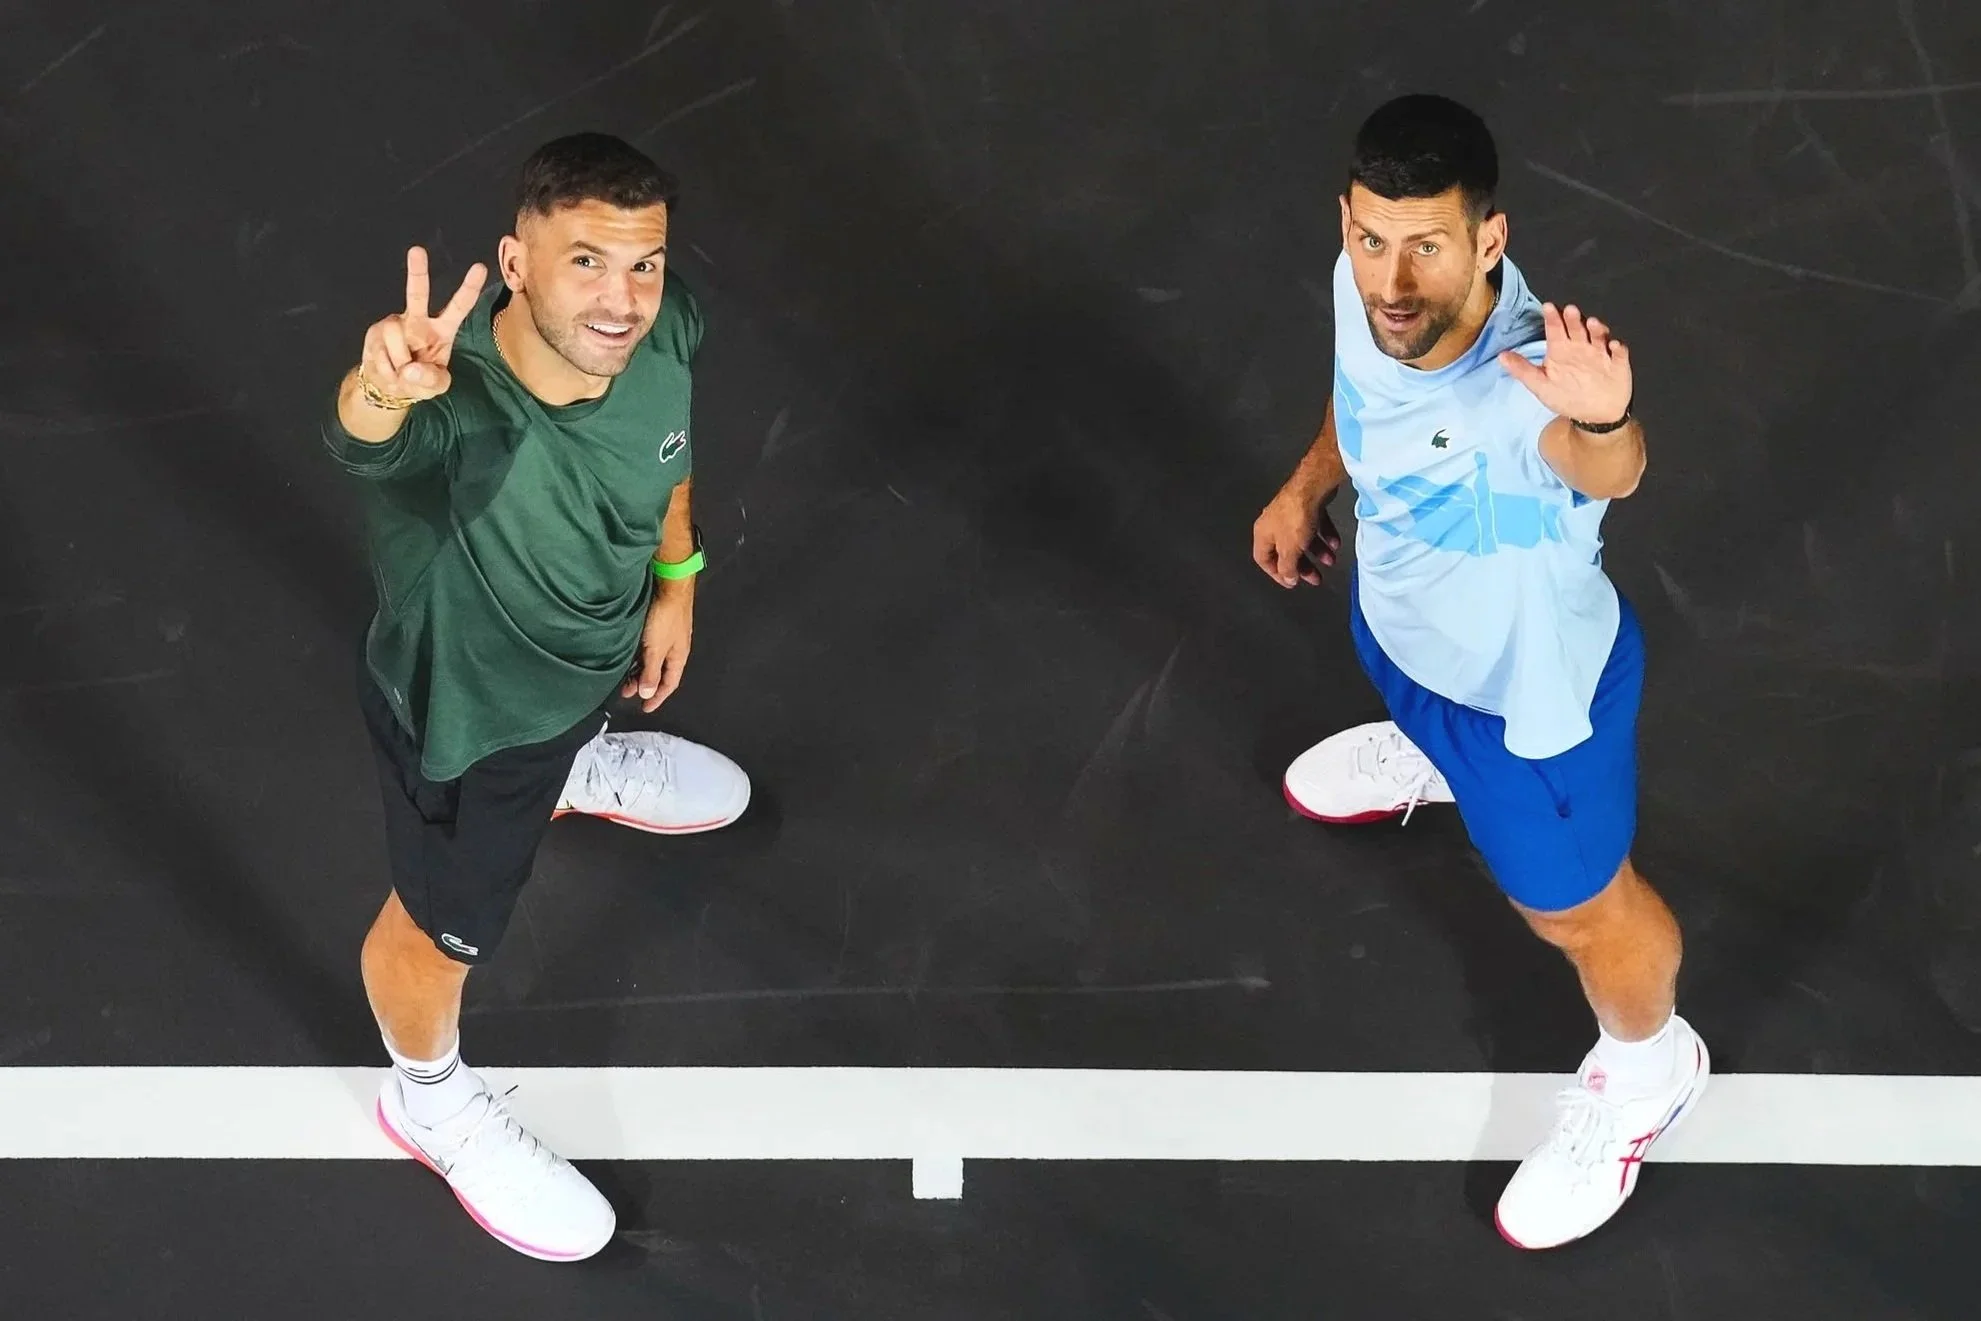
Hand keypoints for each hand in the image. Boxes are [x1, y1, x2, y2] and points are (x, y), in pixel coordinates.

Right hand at [359, 246, 487, 402]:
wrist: (387, 386)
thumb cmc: (419, 380)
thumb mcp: (436, 387)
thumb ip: (432, 380)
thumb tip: (411, 369)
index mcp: (442, 330)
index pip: (458, 307)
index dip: (468, 289)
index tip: (480, 267)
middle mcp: (418, 321)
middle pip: (417, 294)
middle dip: (417, 272)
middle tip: (417, 250)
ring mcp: (395, 324)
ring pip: (396, 335)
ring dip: (399, 362)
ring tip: (402, 372)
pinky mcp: (375, 332)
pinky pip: (382, 351)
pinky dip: (388, 369)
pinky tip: (390, 371)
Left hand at [623, 584, 692, 711]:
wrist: (670, 585)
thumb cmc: (665, 616)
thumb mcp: (655, 649)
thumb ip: (651, 671)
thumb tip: (648, 693)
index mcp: (678, 657)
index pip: (669, 684)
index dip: (657, 698)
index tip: (645, 708)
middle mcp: (674, 649)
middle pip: (660, 674)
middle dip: (644, 685)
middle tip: (627, 692)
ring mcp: (667, 637)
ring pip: (653, 661)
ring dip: (640, 671)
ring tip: (624, 677)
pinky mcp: (659, 626)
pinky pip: (649, 649)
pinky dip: (640, 658)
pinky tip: (629, 657)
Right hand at [1252, 484, 1340, 587]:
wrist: (1312, 487)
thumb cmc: (1296, 517)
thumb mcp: (1290, 550)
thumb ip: (1288, 568)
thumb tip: (1288, 579)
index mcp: (1263, 533)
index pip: (1264, 559)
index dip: (1276, 574)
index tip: (1292, 582)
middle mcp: (1274, 523)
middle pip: (1287, 551)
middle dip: (1303, 566)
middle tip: (1316, 578)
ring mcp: (1291, 513)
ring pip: (1303, 538)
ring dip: (1317, 551)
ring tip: (1331, 560)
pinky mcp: (1307, 505)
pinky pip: (1315, 525)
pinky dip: (1324, 535)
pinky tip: (1334, 542)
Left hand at [1498, 303, 1631, 425]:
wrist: (1594, 415)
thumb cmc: (1566, 397)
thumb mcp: (1541, 385)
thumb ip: (1522, 370)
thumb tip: (1501, 357)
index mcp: (1561, 350)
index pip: (1555, 330)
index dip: (1552, 318)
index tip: (1548, 307)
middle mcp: (1580, 347)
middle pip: (1577, 329)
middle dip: (1574, 319)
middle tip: (1570, 310)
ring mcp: (1600, 354)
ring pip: (1599, 337)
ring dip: (1597, 330)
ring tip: (1592, 324)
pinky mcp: (1618, 364)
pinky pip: (1619, 354)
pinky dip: (1618, 349)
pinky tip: (1614, 346)